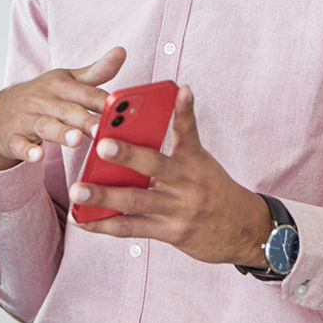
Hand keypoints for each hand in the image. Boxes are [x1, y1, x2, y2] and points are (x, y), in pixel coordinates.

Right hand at [0, 47, 126, 170]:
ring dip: (60, 133)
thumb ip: (96, 71)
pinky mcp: (13, 138)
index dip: (104, 102)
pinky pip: (20, 145)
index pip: (86, 93)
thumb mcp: (66, 81)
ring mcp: (26, 119)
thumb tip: (122, 51)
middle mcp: (43, 100)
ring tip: (76, 140)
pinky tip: (37, 156)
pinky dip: (27, 151)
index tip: (123, 110)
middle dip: (85, 120)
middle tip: (102, 129)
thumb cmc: (42, 96)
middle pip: (68, 111)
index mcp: (60, 86)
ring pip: (45, 126)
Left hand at [66, 85, 272, 266]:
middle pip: (155, 165)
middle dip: (127, 155)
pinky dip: (103, 224)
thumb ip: (173, 149)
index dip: (184, 110)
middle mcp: (187, 183)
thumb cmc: (212, 189)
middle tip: (102, 145)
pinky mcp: (170, 233)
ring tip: (76, 191)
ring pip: (136, 200)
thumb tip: (131, 132)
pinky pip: (131, 229)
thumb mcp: (201, 164)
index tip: (180, 89)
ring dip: (103, 196)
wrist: (246, 231)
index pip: (188, 130)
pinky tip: (80, 219)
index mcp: (194, 160)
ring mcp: (178, 210)